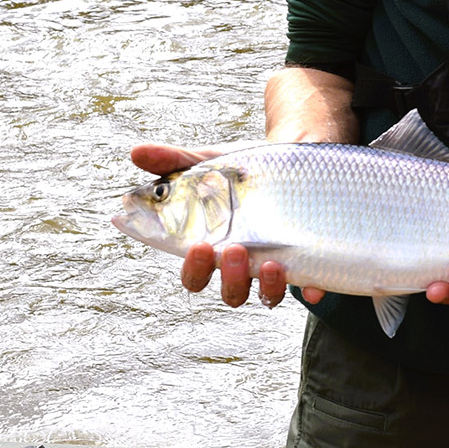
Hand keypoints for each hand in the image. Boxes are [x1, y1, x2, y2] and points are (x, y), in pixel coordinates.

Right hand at [130, 143, 304, 307]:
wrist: (295, 158)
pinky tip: (313, 285)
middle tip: (232, 248)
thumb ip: (174, 161)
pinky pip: (311, 285)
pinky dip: (311, 289)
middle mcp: (243, 264)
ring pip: (265, 295)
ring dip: (264, 286)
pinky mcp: (308, 260)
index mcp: (214, 247)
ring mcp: (275, 265)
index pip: (194, 271)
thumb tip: (135, 152)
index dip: (193, 268)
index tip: (198, 246)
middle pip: (229, 291)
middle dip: (228, 277)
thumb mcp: (210, 162)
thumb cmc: (244, 169)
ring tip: (269, 261)